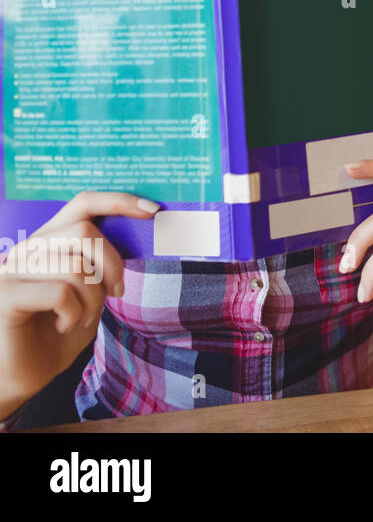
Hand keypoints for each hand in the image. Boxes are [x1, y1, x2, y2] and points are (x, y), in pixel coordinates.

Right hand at [0, 192, 158, 420]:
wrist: (19, 377)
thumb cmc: (56, 334)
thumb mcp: (90, 293)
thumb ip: (103, 265)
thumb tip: (142, 235)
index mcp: (47, 242)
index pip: (82, 204)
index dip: (119, 201)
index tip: (152, 211)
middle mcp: (25, 249)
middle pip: (84, 232)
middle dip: (113, 265)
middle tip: (116, 294)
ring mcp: (10, 271)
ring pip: (74, 266)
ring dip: (93, 299)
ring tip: (83, 318)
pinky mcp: (4, 296)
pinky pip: (59, 292)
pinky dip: (74, 313)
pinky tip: (63, 325)